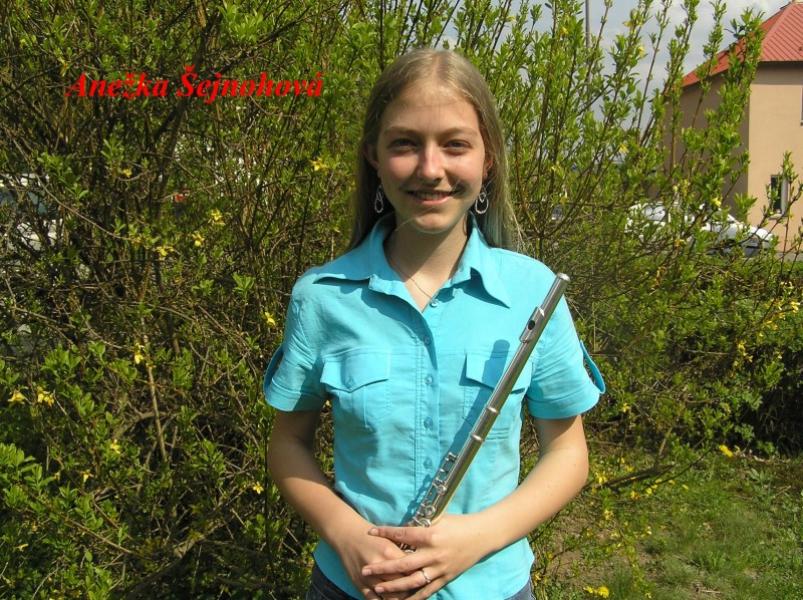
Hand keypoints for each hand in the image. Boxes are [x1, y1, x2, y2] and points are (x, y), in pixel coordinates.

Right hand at [334, 522, 415, 599]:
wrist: (347, 535)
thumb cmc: (372, 536)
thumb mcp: (390, 539)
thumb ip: (405, 552)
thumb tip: (422, 564)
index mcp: (389, 552)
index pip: (410, 569)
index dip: (420, 574)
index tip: (426, 574)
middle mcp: (379, 566)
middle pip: (402, 585)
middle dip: (412, 588)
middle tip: (420, 587)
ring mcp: (368, 578)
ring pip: (390, 596)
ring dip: (401, 597)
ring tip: (409, 595)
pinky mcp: (359, 585)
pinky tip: (392, 599)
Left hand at [360, 513, 493, 598]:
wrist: (483, 535)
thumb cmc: (459, 523)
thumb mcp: (439, 519)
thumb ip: (420, 525)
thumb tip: (401, 529)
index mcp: (431, 535)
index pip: (402, 534)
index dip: (385, 533)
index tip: (370, 532)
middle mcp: (434, 554)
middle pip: (403, 564)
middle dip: (382, 568)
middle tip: (365, 570)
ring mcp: (440, 568)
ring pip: (413, 581)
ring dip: (393, 587)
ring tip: (377, 589)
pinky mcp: (446, 578)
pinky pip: (427, 591)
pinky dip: (413, 597)